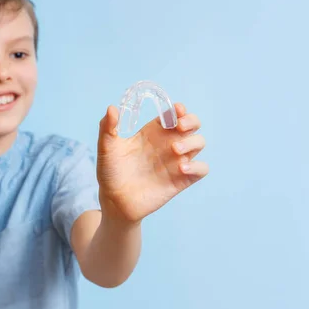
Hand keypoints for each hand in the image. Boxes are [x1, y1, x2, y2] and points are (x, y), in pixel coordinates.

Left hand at [96, 103, 208, 224]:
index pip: (174, 114)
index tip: (175, 110)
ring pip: (199, 143)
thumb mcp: (106, 147)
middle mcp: (167, 144)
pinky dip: (197, 166)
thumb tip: (112, 108)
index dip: (178, 109)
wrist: (114, 201)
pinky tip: (181, 168)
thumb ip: (107, 127)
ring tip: (175, 150)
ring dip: (192, 142)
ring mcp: (175, 161)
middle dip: (191, 121)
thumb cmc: (110, 172)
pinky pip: (201, 169)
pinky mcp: (181, 180)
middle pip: (192, 125)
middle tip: (179, 126)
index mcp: (152, 132)